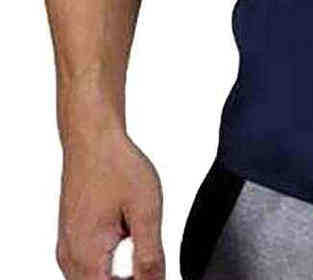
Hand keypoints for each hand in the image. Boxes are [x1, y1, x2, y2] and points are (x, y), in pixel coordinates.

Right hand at [57, 127, 163, 278]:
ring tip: (143, 256)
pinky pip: (87, 267)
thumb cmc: (116, 166)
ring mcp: (67, 248)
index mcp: (87, 256)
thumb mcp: (146, 210)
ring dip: (117, 278)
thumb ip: (150, 255)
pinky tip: (127, 245)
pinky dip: (107, 267)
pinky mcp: (70, 238)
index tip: (153, 275)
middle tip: (151, 269)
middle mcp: (70, 258)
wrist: (93, 139)